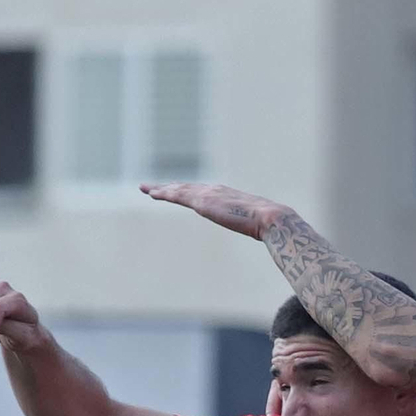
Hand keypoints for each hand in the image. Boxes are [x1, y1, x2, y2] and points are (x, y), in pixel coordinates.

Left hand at [140, 181, 284, 237]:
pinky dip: (164, 193)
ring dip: (161, 189)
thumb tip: (257, 228)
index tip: (174, 190)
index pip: (199, 191)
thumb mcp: (253, 222)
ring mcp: (207, 194)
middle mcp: (214, 190)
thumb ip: (248, 221)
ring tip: (146, 189)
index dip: (185, 190)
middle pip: (185, 187)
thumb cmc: (267, 223)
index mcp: (224, 194)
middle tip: (151, 187)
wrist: (269, 218)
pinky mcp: (203, 202)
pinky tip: (153, 194)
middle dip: (168, 187)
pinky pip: (178, 196)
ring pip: (178, 190)